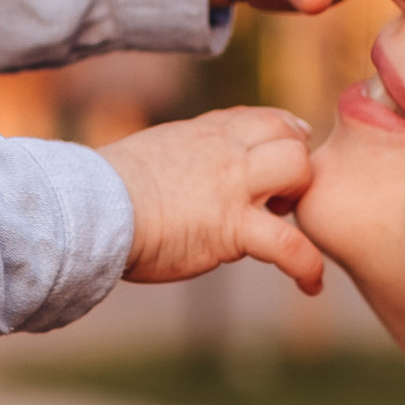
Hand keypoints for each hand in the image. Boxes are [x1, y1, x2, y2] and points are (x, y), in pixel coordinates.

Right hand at [103, 103, 323, 295]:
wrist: (94, 207)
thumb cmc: (108, 189)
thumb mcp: (153, 154)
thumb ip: (184, 156)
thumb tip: (181, 172)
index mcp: (205, 133)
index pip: (264, 119)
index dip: (283, 137)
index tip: (283, 157)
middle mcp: (226, 152)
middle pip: (289, 137)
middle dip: (297, 165)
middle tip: (280, 198)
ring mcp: (232, 188)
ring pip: (299, 171)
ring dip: (303, 200)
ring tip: (286, 228)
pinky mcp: (232, 229)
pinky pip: (290, 245)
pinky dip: (307, 266)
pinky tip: (310, 285)